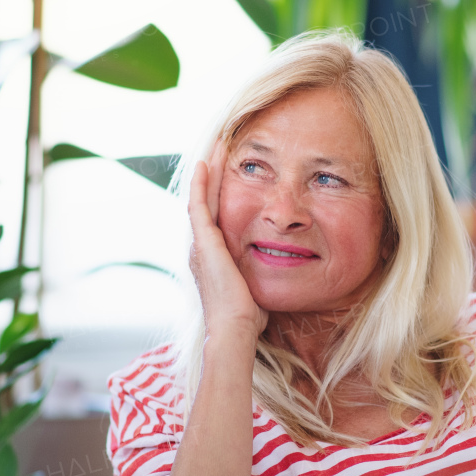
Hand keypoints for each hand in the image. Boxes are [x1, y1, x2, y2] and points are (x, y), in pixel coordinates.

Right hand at [188, 141, 267, 338]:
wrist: (235, 328)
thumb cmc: (248, 317)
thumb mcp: (254, 286)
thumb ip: (258, 272)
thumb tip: (277, 267)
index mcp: (211, 256)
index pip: (215, 216)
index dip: (219, 192)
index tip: (229, 172)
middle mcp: (200, 247)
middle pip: (204, 201)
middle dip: (211, 175)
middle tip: (217, 148)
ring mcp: (199, 244)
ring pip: (200, 197)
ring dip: (206, 171)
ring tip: (213, 147)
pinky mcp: (204, 242)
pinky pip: (199, 205)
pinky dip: (200, 183)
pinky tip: (205, 163)